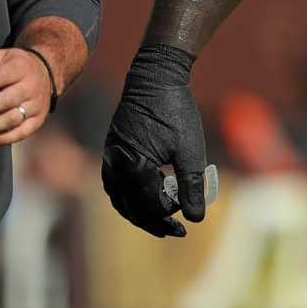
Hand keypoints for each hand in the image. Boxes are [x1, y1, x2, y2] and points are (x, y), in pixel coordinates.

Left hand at [0, 47, 52, 146]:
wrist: (45, 72)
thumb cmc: (15, 65)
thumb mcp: (1, 56)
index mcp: (22, 68)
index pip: (3, 76)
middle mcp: (32, 86)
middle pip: (8, 100)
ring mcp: (37, 104)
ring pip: (14, 118)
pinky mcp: (38, 119)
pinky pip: (23, 132)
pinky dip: (5, 138)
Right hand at [102, 44, 208, 236]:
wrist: (155, 77)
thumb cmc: (175, 111)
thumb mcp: (190, 150)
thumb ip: (191, 186)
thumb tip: (196, 220)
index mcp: (133, 166)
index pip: (147, 205)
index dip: (165, 219)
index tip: (183, 227)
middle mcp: (114, 165)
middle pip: (129, 206)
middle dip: (151, 220)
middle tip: (174, 230)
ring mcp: (110, 157)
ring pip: (120, 197)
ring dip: (138, 211)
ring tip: (161, 220)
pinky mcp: (113, 150)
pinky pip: (116, 183)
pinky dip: (131, 195)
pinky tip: (148, 196)